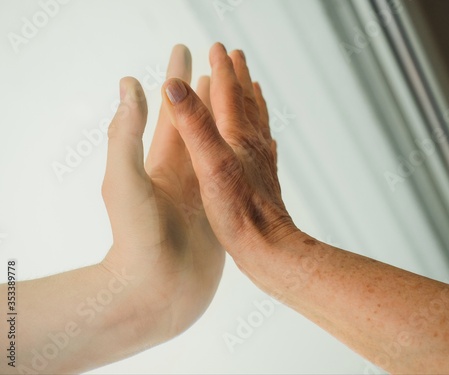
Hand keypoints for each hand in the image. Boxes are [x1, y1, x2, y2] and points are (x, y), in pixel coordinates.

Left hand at [100, 45, 223, 341]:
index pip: (170, 110)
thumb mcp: (125, 182)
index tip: (186, 50)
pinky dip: (242, 157)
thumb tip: (130, 85)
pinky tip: (253, 148)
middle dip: (205, 92)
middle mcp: (180, 175)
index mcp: (158, 164)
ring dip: (226, 121)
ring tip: (239, 98)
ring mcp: (202, 194)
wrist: (156, 294)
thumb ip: (126, 134)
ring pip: (218, 148)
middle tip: (218, 65)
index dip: (177, 78)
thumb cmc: (136, 241)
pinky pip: (233, 176)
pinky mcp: (220, 214)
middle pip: (196, 124)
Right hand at [162, 43, 296, 273]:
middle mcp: (253, 144)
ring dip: (252, 101)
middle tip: (237, 57)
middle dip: (239, 77)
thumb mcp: (210, 164)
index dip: (221, 69)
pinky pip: (263, 146)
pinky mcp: (263, 180)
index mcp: (238, 137)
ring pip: (257, 122)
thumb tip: (175, 85)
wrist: (267, 247)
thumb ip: (194, 124)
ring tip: (253, 88)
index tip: (217, 48)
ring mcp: (260, 162)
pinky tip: (265, 137)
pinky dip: (261, 133)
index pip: (229, 93)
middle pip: (247, 102)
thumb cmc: (238, 211)